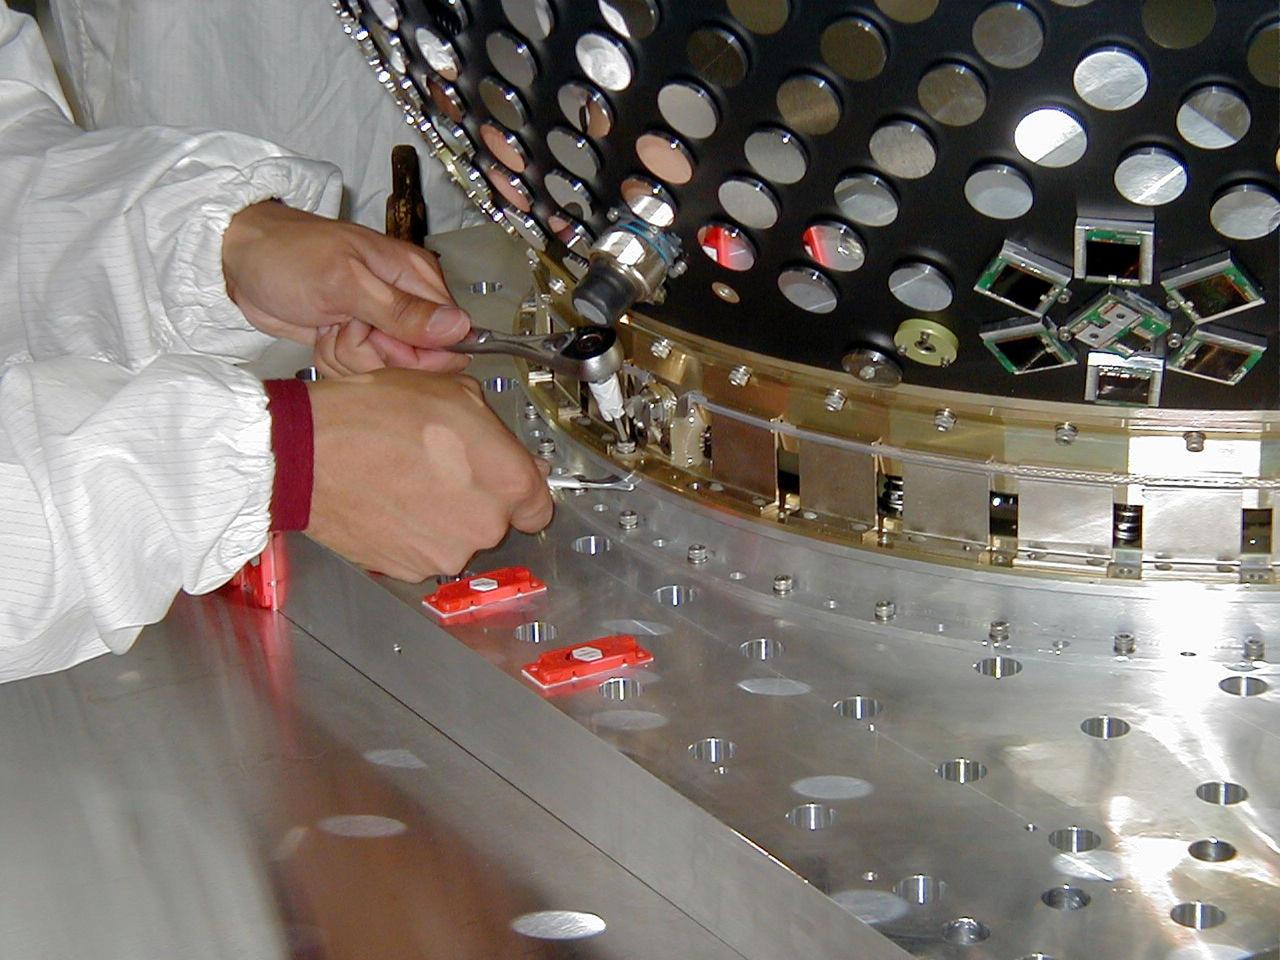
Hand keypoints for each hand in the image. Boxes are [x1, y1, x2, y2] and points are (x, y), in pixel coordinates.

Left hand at [221, 202, 469, 372]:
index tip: (379, 339)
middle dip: (374, 353)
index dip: (414, 352)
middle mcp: (403, 302)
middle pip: (416, 360)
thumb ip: (403, 310)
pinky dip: (335, 359)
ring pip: (385, 370)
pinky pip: (360, 369)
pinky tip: (321, 333)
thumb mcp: (346, 281)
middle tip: (345, 325)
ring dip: (348, 355)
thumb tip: (458, 328)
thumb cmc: (287, 254)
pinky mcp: (355, 338)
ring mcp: (378, 323)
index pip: (447, 337)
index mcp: (415, 278)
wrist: (238, 261)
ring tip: (329, 324)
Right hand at [304, 369, 553, 580]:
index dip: (518, 490)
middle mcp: (485, 526)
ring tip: (406, 479)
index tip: (502, 481)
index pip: (538, 505)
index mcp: (507, 481)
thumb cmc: (374, 417)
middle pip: (494, 520)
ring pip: (456, 537)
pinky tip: (389, 500)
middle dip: (473, 497)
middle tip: (439, 467)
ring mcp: (446, 553)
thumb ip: (494, 430)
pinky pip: (421, 551)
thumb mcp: (453, 393)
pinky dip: (410, 533)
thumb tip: (504, 450)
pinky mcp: (408, 570)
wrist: (310, 451)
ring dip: (440, 516)